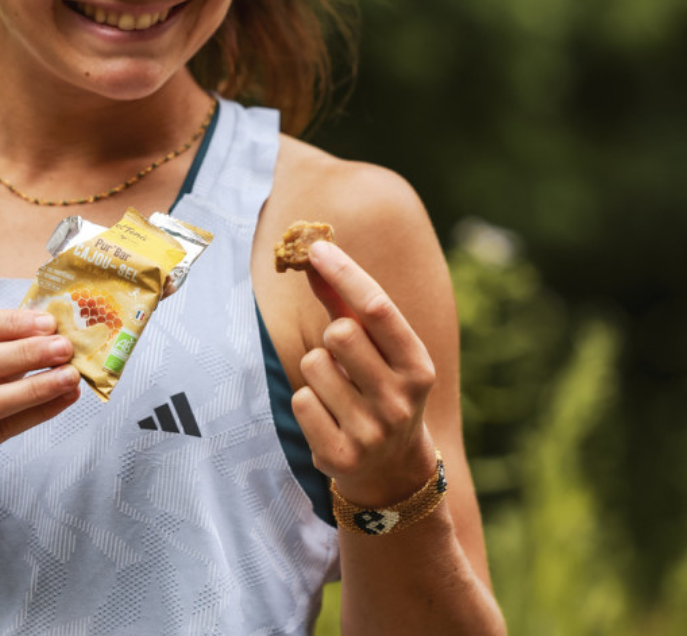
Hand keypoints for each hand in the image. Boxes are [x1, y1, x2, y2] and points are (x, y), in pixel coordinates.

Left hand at [292, 240, 437, 506]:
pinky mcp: (340, 456)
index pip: (377, 308)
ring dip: (317, 373)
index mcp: (418, 366)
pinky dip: (307, 403)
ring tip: (338, 394)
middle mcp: (400, 400)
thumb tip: (314, 256)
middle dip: (332, 338)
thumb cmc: (379, 389)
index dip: (345, 272)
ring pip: (314, 365)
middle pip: (339, 333)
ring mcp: (372, 431)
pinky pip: (301, 401)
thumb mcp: (378, 350)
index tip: (316, 248)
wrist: (391, 472)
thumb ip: (345, 303)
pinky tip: (328, 418)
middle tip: (344, 360)